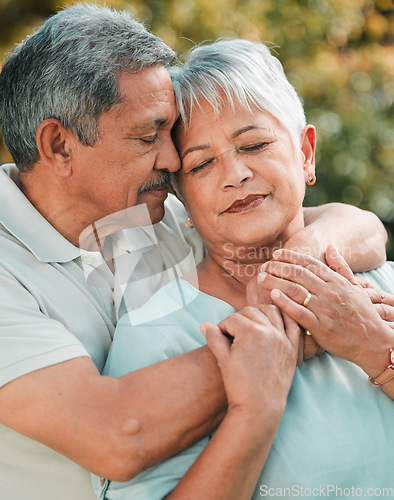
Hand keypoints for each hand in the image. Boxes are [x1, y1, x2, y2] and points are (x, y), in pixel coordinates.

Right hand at [201, 305, 299, 418]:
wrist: (259, 408)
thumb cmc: (238, 385)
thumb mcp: (223, 360)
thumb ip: (214, 338)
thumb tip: (204, 325)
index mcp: (250, 332)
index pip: (232, 319)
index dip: (222, 326)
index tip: (218, 336)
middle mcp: (269, 331)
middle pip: (251, 311)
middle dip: (239, 318)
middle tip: (233, 330)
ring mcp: (283, 338)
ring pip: (272, 311)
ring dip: (260, 312)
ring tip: (251, 323)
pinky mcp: (292, 348)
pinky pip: (292, 324)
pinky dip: (284, 317)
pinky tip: (275, 320)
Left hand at [256, 247, 393, 374]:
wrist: (373, 341)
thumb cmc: (363, 314)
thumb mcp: (355, 286)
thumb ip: (341, 266)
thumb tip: (330, 247)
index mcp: (336, 281)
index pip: (310, 264)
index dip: (292, 257)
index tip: (277, 254)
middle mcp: (329, 292)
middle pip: (299, 274)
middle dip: (279, 267)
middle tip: (264, 265)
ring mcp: (325, 309)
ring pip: (296, 290)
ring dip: (276, 282)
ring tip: (261, 278)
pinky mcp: (321, 327)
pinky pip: (300, 313)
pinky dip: (285, 303)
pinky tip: (272, 296)